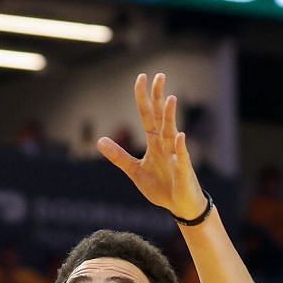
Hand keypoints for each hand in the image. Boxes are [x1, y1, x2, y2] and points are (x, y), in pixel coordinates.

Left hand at [97, 73, 208, 221]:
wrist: (179, 206)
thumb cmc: (161, 187)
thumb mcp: (135, 171)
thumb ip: (119, 156)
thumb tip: (99, 141)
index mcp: (154, 142)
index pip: (147, 115)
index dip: (143, 97)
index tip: (141, 78)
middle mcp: (165, 144)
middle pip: (161, 116)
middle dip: (159, 97)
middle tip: (159, 76)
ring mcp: (175, 155)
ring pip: (172, 132)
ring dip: (170, 117)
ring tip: (170, 99)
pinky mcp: (183, 170)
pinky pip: (181, 157)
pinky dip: (180, 148)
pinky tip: (180, 137)